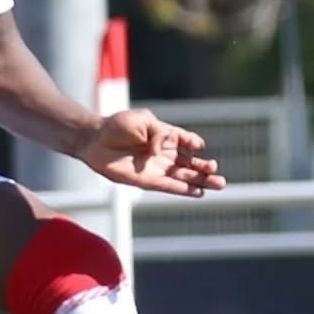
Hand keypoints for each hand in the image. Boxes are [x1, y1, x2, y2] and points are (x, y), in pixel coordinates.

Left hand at [76, 108, 225, 197]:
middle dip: (205, 170)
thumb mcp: (144, 121)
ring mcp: (154, 168)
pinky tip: (196, 193)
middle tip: (219, 175)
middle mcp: (162, 155)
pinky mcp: (144, 180)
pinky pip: (167, 186)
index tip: (199, 145)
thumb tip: (166, 151)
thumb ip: (161, 134)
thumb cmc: (117, 125)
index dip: (194, 144)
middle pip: (189, 165)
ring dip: (199, 182)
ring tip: (219, 185)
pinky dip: (182, 190)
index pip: (186, 142)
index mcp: (164, 137)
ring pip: (182, 178)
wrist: (94, 138)